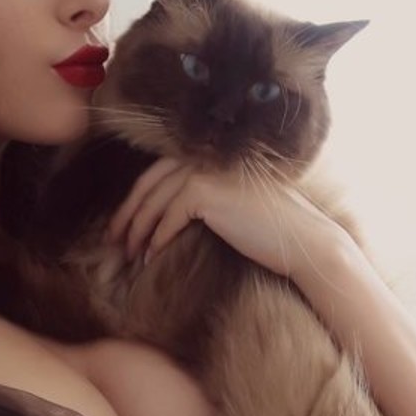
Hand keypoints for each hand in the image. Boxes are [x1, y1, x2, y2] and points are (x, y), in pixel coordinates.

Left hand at [106, 155, 347, 280]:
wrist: (303, 241)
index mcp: (210, 158)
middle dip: (128, 212)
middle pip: (150, 182)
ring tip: (129, 253)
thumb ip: (204, 201)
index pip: (159, 173)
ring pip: (155, 200)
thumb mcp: (232, 208)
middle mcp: (206, 158)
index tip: (123, 225)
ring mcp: (206, 172)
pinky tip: (150, 257)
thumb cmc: (271, 231)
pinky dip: (156, 238)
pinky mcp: (207, 193)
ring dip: (138, 228)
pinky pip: (169, 216)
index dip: (136, 198)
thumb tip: (165, 219)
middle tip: (113, 239)